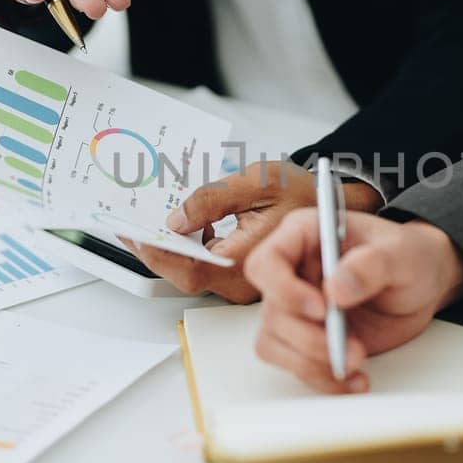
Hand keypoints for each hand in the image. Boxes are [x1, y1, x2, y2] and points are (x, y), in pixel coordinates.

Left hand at [122, 160, 383, 302]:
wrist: (334, 204)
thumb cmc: (304, 192)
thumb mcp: (258, 181)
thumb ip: (213, 199)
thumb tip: (175, 220)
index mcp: (249, 260)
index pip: (189, 270)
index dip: (156, 254)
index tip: (132, 233)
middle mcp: (245, 280)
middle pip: (185, 276)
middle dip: (154, 251)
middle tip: (128, 226)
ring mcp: (244, 282)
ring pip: (195, 273)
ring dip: (169, 249)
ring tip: (148, 221)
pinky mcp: (243, 276)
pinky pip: (208, 267)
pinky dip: (188, 248)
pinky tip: (179, 225)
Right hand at [243, 211, 462, 393]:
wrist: (423, 285)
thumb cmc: (409, 256)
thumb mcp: (402, 253)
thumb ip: (372, 264)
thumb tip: (336, 288)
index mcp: (305, 236)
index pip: (268, 262)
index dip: (284, 289)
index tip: (321, 309)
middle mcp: (294, 272)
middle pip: (273, 312)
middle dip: (310, 338)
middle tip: (353, 347)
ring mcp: (298, 308)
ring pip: (274, 343)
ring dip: (313, 362)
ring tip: (357, 360)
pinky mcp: (308, 338)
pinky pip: (296, 365)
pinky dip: (323, 378)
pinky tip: (355, 378)